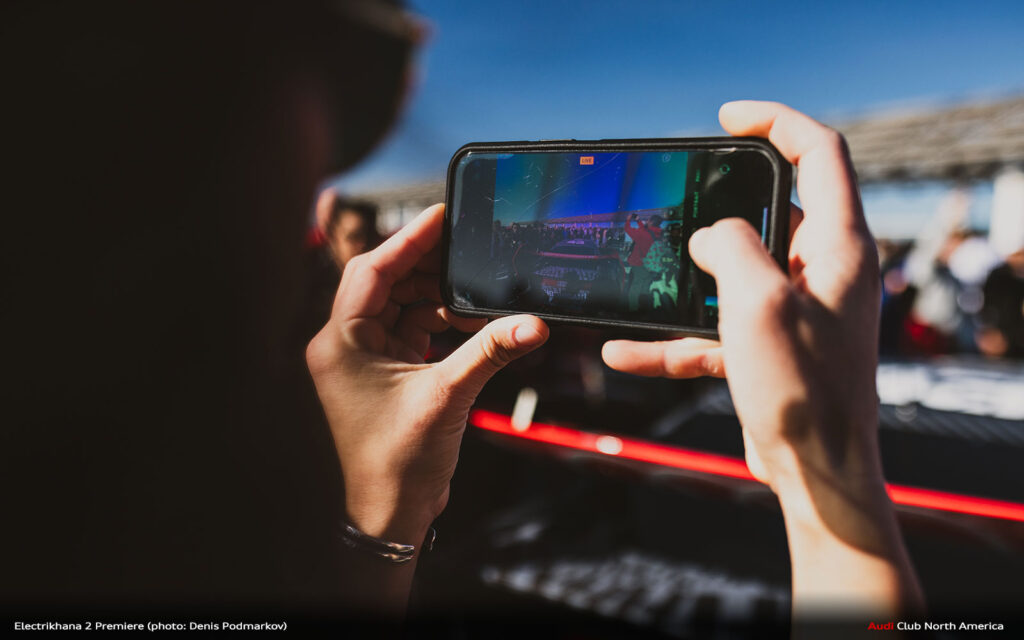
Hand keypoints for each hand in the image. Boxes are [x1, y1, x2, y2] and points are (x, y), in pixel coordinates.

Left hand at [307, 204, 547, 544]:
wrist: (392, 512)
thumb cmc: (399, 462)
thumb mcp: (448, 397)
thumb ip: (490, 352)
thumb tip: (534, 322)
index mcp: (340, 342)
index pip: (371, 270)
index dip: (408, 239)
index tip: (442, 215)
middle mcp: (344, 344)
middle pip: (387, 282)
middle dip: (428, 266)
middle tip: (467, 248)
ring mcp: (364, 357)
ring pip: (401, 304)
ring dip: (437, 296)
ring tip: (475, 291)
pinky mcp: (384, 370)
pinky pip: (411, 328)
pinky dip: (439, 320)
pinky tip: (469, 320)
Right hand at [604, 101, 879, 490]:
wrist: (815, 473)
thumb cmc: (803, 392)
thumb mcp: (757, 303)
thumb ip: (730, 248)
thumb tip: (711, 234)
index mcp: (838, 246)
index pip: (819, 154)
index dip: (776, 122)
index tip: (728, 118)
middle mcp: (822, 270)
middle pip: (770, 211)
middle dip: (716, 209)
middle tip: (676, 200)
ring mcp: (795, 309)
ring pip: (732, 274)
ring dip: (684, 285)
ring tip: (639, 282)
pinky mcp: (771, 345)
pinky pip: (715, 329)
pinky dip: (675, 339)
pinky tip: (626, 351)